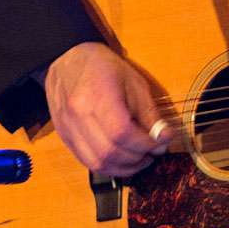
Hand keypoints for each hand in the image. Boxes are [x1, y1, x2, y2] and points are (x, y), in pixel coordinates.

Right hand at [44, 42, 174, 177]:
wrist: (68, 59)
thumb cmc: (103, 67)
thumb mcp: (134, 82)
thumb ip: (149, 113)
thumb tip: (164, 138)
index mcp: (98, 97)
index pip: (123, 134)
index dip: (145, 144)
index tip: (160, 144)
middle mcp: (78, 116)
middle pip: (110, 153)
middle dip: (136, 159)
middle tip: (152, 154)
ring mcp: (68, 128)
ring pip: (97, 163)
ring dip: (123, 168)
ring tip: (138, 159)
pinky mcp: (64, 137)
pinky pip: (86, 162)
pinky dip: (107, 166)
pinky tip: (121, 160)